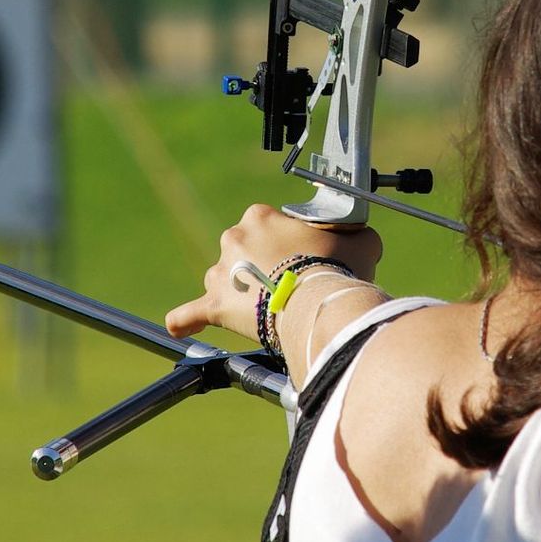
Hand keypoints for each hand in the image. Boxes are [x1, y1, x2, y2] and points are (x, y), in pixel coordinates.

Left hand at [164, 204, 381, 340]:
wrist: (318, 303)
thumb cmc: (337, 269)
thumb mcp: (359, 240)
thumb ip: (353, 234)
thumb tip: (360, 239)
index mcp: (261, 216)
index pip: (267, 226)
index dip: (285, 245)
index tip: (301, 260)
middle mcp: (234, 238)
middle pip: (243, 251)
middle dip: (260, 268)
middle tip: (288, 286)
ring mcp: (221, 273)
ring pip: (224, 281)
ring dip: (238, 292)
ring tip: (263, 310)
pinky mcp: (215, 306)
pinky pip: (191, 313)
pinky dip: (186, 320)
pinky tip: (180, 325)